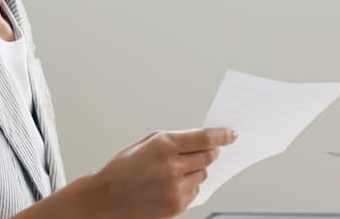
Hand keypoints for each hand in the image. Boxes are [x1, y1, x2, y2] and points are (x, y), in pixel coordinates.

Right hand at [94, 127, 236, 217]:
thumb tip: (202, 140)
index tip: (232, 134)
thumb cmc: (125, 167)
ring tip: (177, 171)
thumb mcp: (147, 143)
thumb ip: (175, 139)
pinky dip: (189, 186)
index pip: (205, 138)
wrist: (107, 197)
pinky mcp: (176, 204)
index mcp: (165, 145)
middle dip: (211, 153)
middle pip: (208, 157)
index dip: (222, 135)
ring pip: (203, 175)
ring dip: (197, 171)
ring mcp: (175, 187)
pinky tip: (172, 184)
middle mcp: (172, 166)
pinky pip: (195, 191)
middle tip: (207, 151)